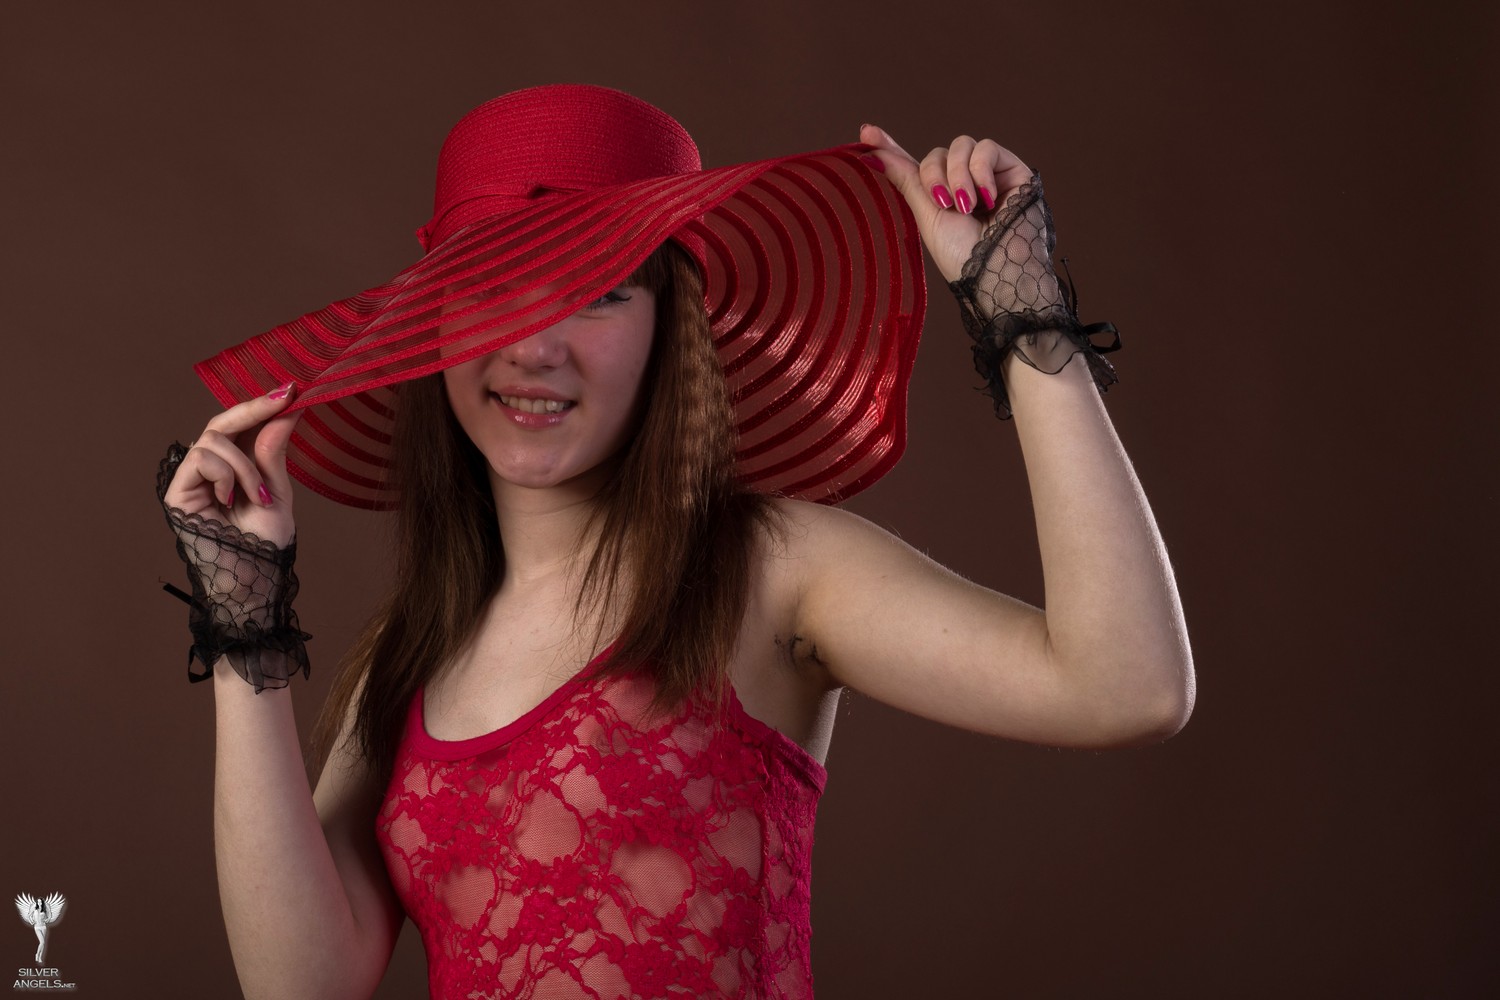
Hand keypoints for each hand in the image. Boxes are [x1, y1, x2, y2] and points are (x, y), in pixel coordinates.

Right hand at [162, 384, 303, 548]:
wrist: (255, 578)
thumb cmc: (265, 543)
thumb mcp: (277, 490)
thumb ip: (272, 451)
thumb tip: (286, 409)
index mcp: (233, 468)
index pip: (239, 428)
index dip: (260, 407)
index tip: (291, 390)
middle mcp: (209, 471)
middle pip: (220, 423)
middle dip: (253, 408)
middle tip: (285, 398)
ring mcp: (191, 481)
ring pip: (213, 440)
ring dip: (244, 465)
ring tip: (258, 495)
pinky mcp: (177, 493)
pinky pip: (200, 459)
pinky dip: (225, 474)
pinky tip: (232, 499)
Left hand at [858, 125, 1034, 282]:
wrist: (998, 272)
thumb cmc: (963, 255)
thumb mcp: (926, 215)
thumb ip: (905, 179)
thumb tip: (870, 153)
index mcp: (943, 199)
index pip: (916, 166)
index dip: (892, 148)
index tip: (866, 132)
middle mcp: (965, 185)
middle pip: (938, 154)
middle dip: (934, 174)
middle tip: (943, 203)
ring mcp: (990, 176)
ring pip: (962, 145)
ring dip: (957, 175)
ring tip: (966, 206)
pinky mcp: (1013, 171)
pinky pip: (987, 148)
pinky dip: (980, 170)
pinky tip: (987, 198)